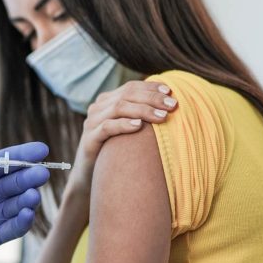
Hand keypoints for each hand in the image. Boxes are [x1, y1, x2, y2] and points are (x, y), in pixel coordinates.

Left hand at [0, 143, 50, 262]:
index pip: (6, 161)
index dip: (25, 154)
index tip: (42, 150)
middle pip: (17, 181)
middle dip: (31, 177)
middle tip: (41, 174)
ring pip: (19, 204)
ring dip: (29, 200)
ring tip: (33, 196)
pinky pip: (13, 228)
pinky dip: (22, 222)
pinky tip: (27, 215)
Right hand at [67, 81, 175, 196]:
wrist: (90, 175)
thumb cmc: (115, 151)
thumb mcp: (128, 130)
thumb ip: (140, 115)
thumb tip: (170, 106)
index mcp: (107, 101)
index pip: (131, 87)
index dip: (150, 87)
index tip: (171, 91)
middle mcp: (97, 108)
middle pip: (127, 95)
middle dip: (152, 98)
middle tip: (172, 105)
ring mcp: (92, 123)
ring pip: (118, 108)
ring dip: (143, 110)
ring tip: (162, 116)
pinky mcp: (89, 140)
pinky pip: (107, 127)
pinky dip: (124, 125)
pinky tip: (139, 126)